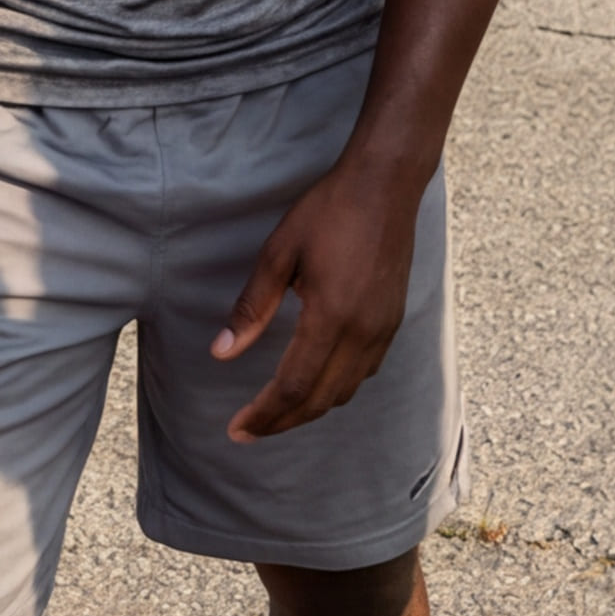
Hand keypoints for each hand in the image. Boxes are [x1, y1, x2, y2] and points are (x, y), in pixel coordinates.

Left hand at [211, 150, 427, 440]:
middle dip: (282, 422)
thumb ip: (251, 307)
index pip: (293, 386)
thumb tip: (222, 353)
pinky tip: (315, 381)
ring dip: (309, 408)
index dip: (264, 414)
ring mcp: (383, 328)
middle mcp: (363, 332)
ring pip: (345, 392)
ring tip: (276, 412)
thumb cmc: (329, 211)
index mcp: (332, 316)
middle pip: (320, 400)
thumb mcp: (279, 253)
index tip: (237, 429)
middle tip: (248, 431)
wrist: (387, 184)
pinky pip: (364, 373)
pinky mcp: (393, 320)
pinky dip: (336, 388)